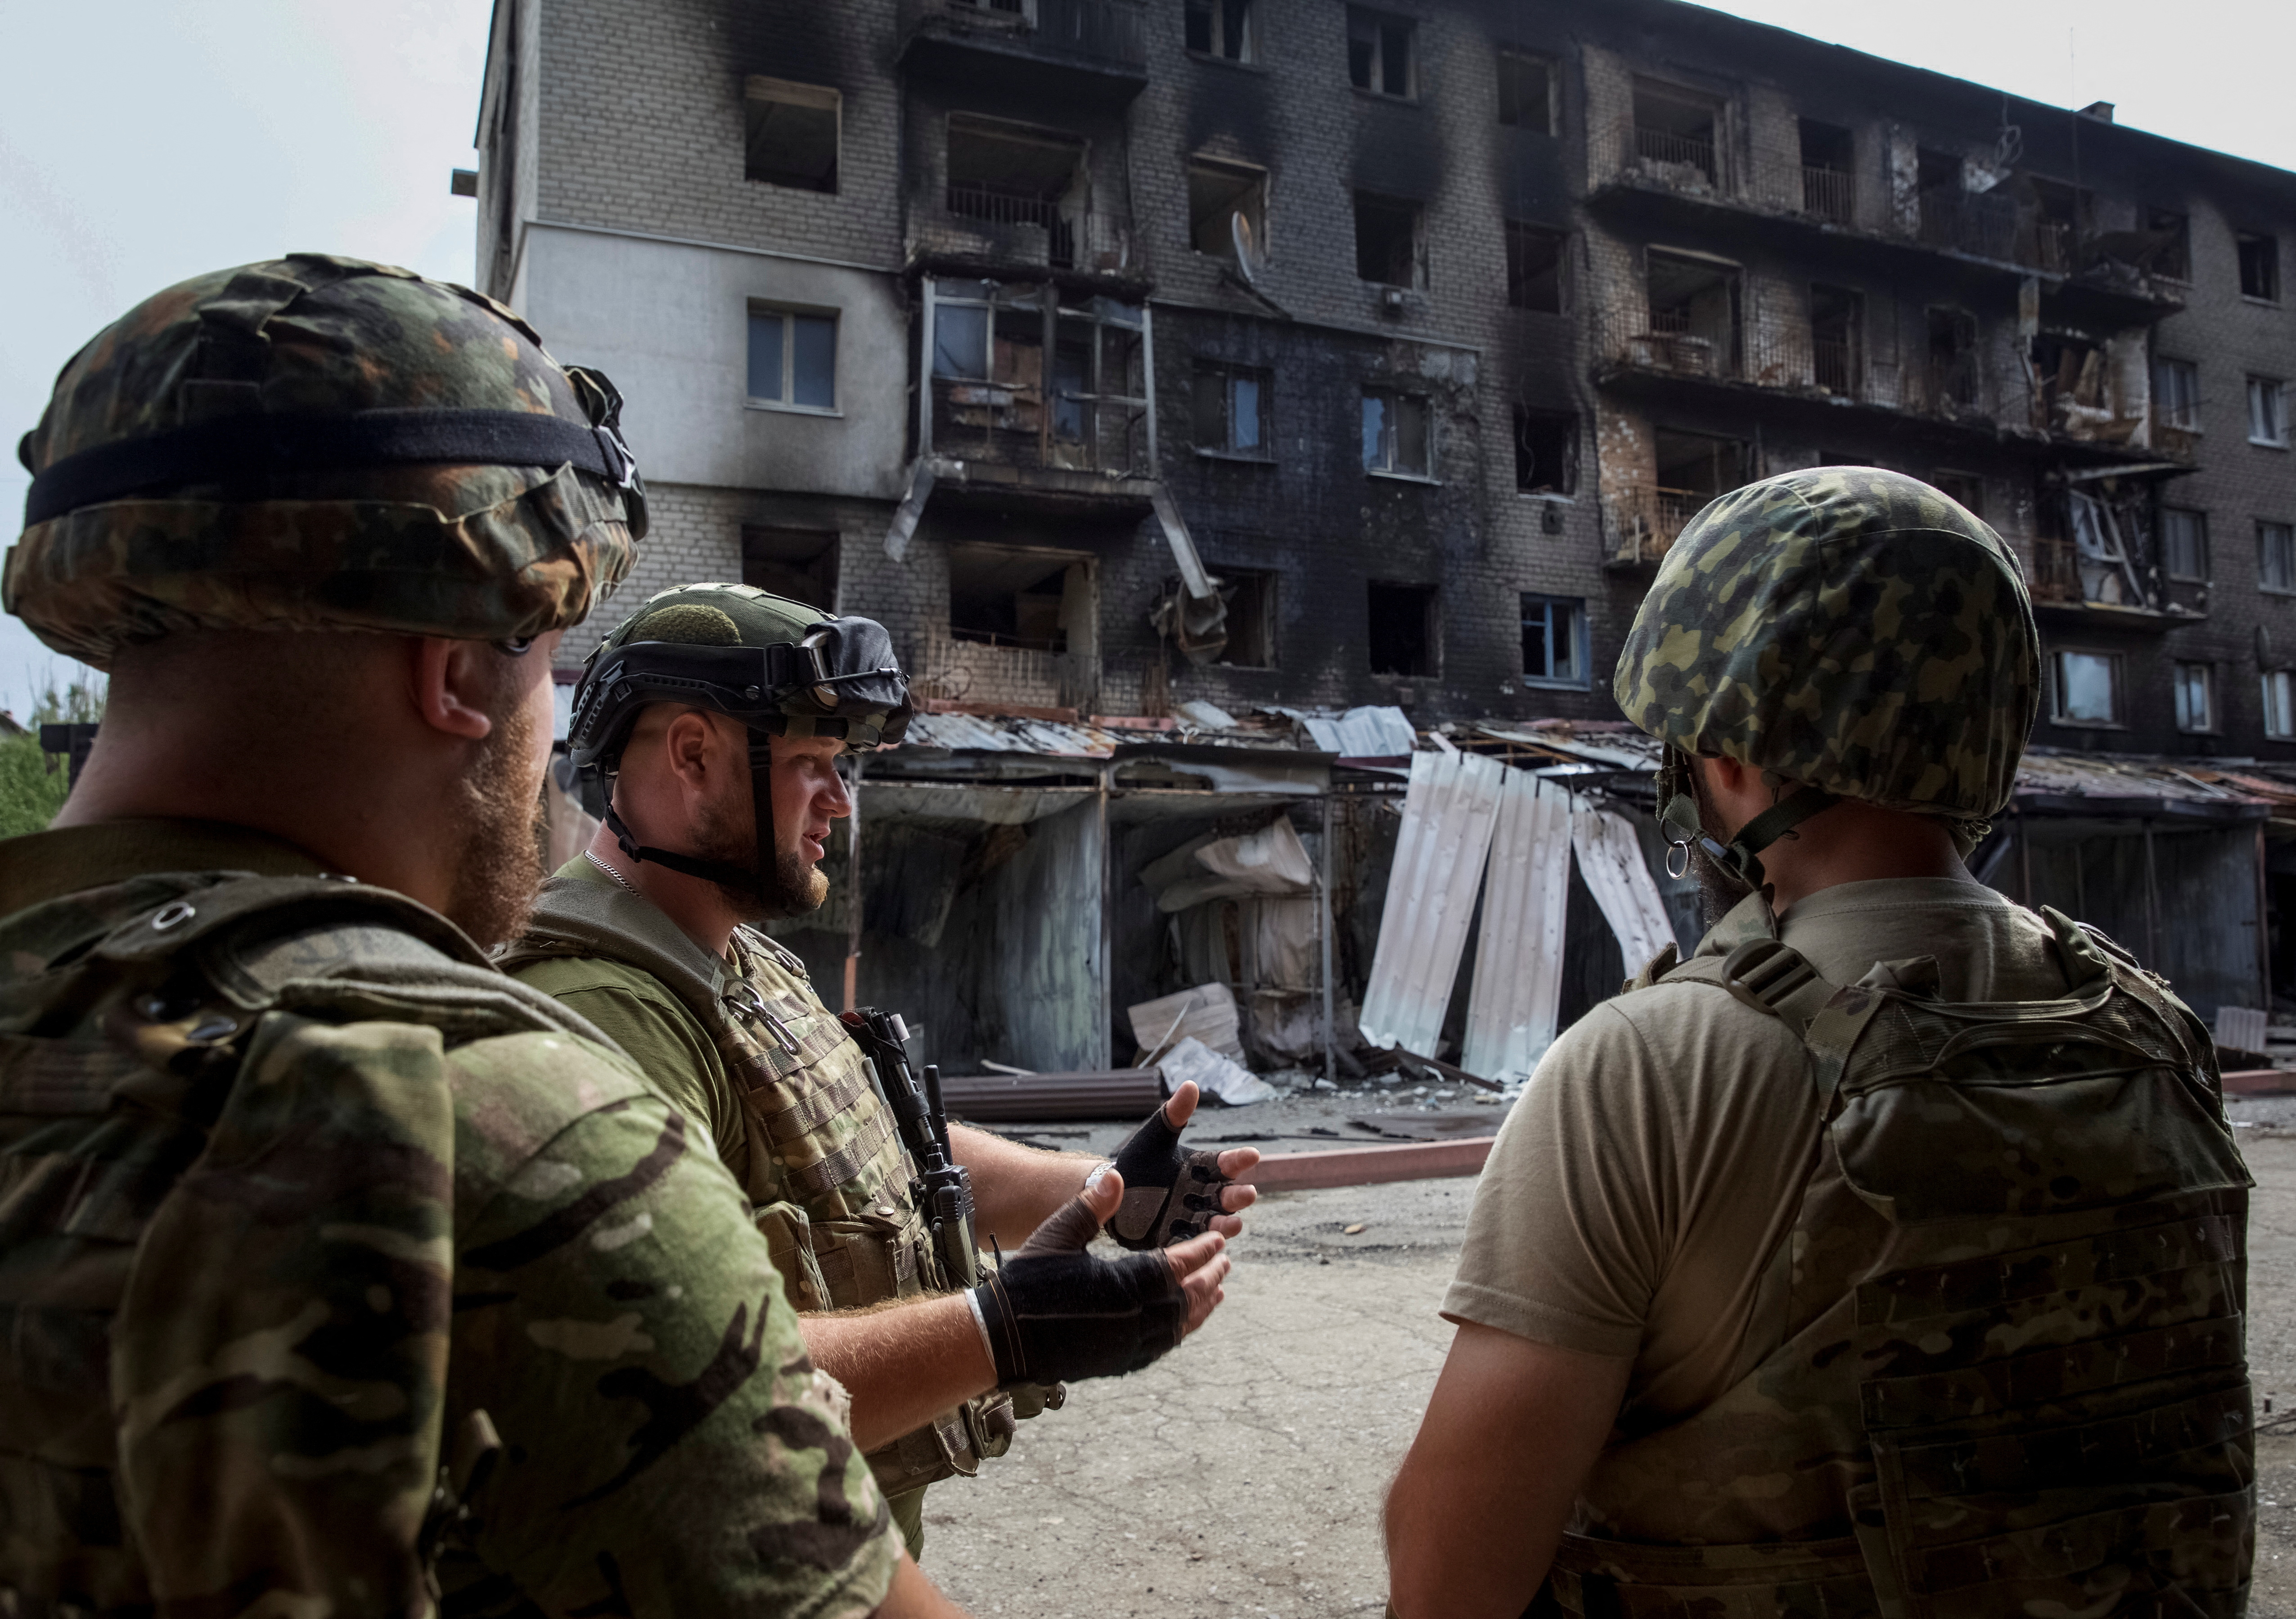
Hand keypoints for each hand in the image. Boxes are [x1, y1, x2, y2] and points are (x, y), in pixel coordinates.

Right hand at [973, 1169, 1231, 1386]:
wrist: (1004, 1338)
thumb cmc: (1029, 1282)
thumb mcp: (1058, 1236)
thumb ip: (1091, 1207)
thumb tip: (1117, 1175)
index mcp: (1122, 1285)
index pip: (1176, 1266)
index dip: (1201, 1251)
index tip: (1218, 1239)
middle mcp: (1133, 1320)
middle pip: (1187, 1298)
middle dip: (1209, 1277)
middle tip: (1225, 1261)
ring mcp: (1127, 1346)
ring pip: (1179, 1326)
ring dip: (1202, 1306)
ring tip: (1218, 1290)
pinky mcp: (1119, 1362)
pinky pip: (1162, 1347)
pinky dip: (1181, 1331)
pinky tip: (1185, 1321)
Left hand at [1098, 1080, 1260, 1249]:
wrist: (1110, 1190)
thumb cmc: (1140, 1161)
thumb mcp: (1155, 1137)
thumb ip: (1174, 1115)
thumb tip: (1191, 1085)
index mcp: (1202, 1169)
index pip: (1225, 1164)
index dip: (1239, 1160)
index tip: (1252, 1155)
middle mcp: (1202, 1195)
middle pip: (1227, 1197)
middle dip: (1239, 1196)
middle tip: (1248, 1193)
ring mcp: (1190, 1218)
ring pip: (1215, 1222)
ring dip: (1227, 1223)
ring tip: (1233, 1222)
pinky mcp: (1175, 1237)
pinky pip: (1191, 1242)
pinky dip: (1201, 1243)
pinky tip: (1208, 1243)